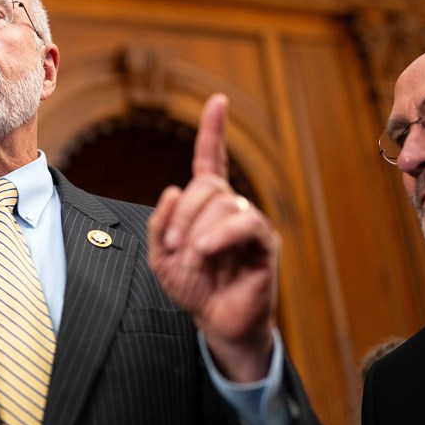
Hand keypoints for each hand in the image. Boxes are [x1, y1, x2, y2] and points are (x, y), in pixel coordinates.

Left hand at [148, 94, 279, 381]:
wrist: (217, 323)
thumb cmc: (194, 287)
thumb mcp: (162, 257)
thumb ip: (160, 224)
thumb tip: (172, 189)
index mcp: (207, 206)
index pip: (211, 160)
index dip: (213, 131)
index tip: (217, 102)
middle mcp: (231, 207)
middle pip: (207, 185)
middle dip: (183, 213)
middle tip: (175, 246)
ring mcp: (250, 222)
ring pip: (223, 202)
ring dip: (198, 228)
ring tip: (192, 256)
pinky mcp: (264, 242)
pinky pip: (245, 223)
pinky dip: (220, 235)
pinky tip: (205, 251)